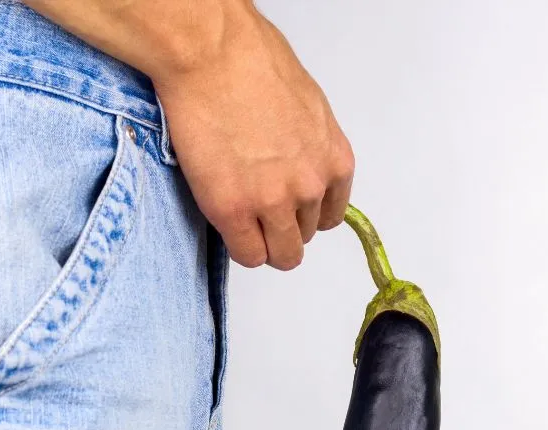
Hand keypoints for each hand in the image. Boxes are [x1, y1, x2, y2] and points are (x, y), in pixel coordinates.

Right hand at [152, 11, 354, 270]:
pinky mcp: (233, 210)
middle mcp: (311, 186)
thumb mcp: (307, 108)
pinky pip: (247, 255)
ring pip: (279, 255)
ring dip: (260, 241)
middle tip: (254, 210)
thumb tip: (294, 166)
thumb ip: (308, 148)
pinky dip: (238, 247)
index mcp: (334, 161)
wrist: (213, 56)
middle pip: (302, 239)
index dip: (302, 215)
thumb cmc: (253, 62)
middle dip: (280, 230)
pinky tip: (226, 223)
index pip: (329, 217)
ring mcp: (273, 202)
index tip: (283, 208)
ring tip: (238, 215)